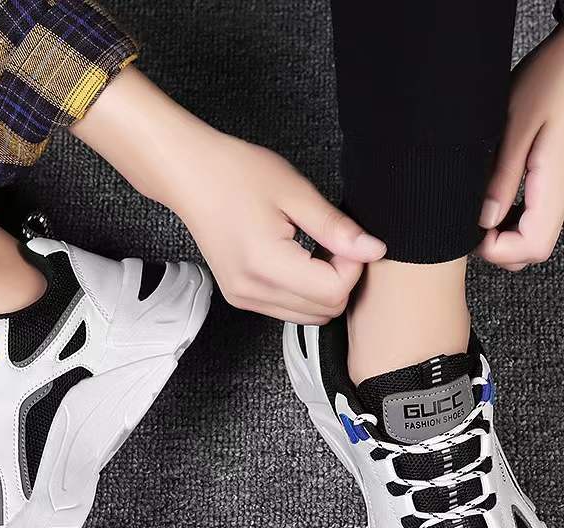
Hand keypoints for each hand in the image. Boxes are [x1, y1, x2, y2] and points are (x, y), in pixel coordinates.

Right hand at [73, 67, 384, 322]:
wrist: (189, 177)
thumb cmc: (236, 174)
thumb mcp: (294, 192)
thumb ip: (336, 228)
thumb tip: (374, 251)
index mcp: (265, 265)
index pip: (333, 292)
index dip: (352, 267)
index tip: (346, 237)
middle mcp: (252, 292)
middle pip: (325, 312)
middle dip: (342, 280)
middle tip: (334, 241)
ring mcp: (244, 299)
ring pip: (310, 317)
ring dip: (325, 289)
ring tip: (315, 249)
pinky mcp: (242, 298)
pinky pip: (290, 310)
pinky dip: (306, 293)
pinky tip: (300, 260)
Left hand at [477, 1, 563, 270]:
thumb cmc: (556, 80)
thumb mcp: (515, 127)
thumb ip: (500, 180)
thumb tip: (482, 221)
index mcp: (557, 185)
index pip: (532, 248)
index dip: (497, 250)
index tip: (471, 230)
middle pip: (533, 250)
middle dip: (497, 247)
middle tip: (469, 219)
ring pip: (535, 234)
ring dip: (504, 232)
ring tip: (480, 204)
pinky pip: (539, 214)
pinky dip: (515, 216)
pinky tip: (497, 193)